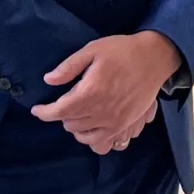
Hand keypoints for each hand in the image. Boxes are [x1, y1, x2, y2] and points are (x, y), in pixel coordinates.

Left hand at [31, 31, 180, 154]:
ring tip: (77, 115)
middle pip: (69, 124)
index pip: (58, 111)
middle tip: (65, 102)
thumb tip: (48, 80)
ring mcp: (115, 121)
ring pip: (83, 135)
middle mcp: (101, 111)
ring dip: (76, 127)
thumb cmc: (123, 51)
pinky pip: (103, 143)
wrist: (155, 57)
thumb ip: (69, 67)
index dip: (43, 112)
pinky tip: (92, 127)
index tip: (37, 109)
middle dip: (62, 114)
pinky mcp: (126, 125)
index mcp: (90, 92)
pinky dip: (93, 139)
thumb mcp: (93, 50)